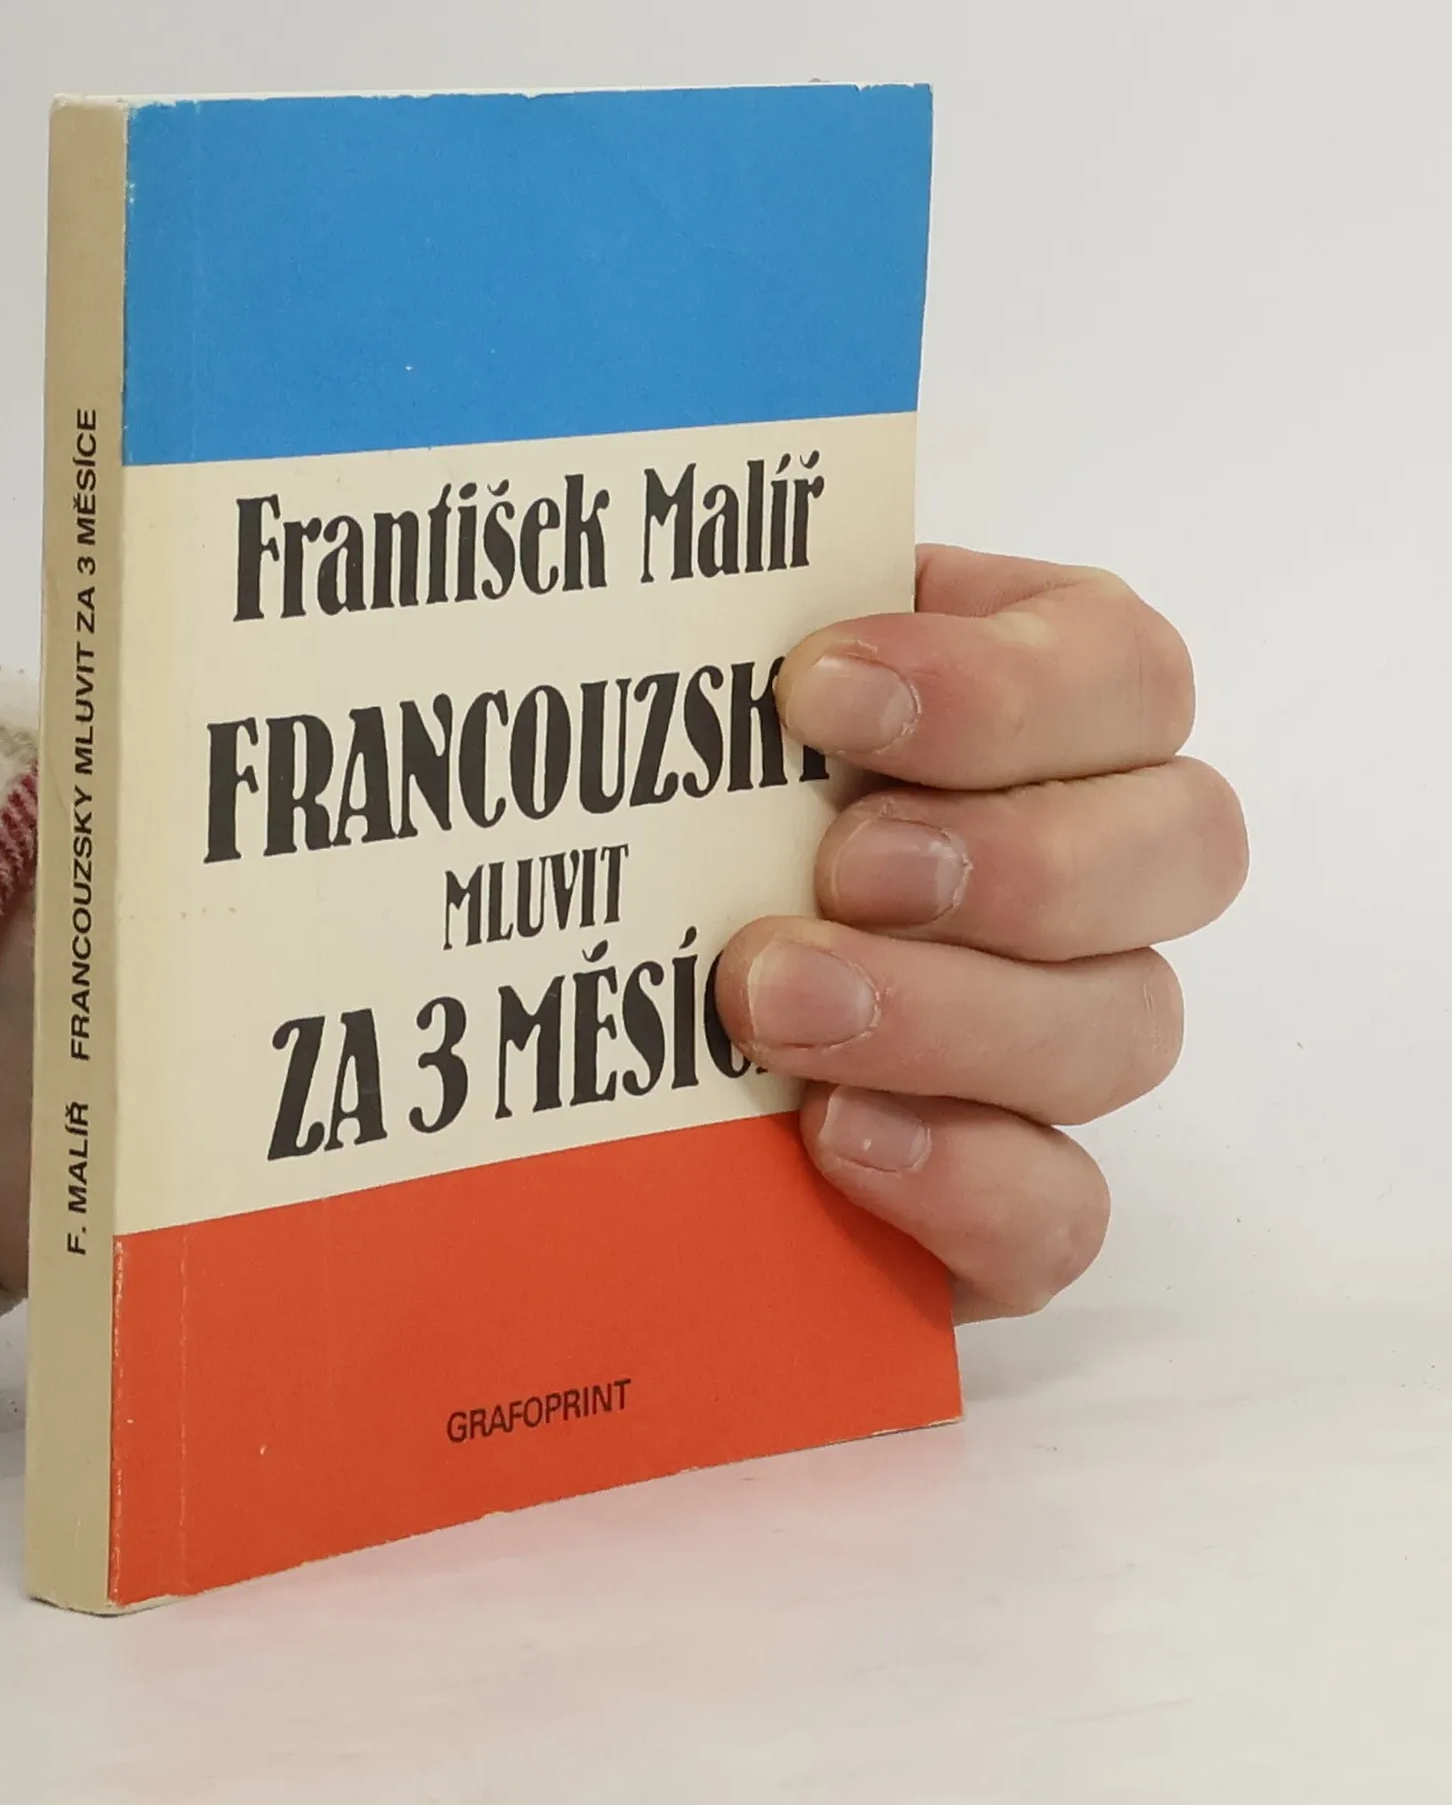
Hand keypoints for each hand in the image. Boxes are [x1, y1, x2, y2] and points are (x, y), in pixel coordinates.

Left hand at [713, 546, 1246, 1320]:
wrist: (622, 1027)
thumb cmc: (686, 817)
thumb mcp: (707, 709)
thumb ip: (737, 640)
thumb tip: (694, 592)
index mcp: (1041, 708)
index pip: (1119, 670)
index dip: (997, 684)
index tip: (815, 687)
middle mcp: (1091, 867)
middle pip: (1182, 845)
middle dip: (1014, 857)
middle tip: (842, 867)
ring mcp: (1064, 1034)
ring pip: (1124, 1027)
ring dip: (955, 1013)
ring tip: (774, 1002)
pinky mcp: (1014, 1190)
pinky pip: (1063, 1212)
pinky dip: (962, 1179)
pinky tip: (835, 1136)